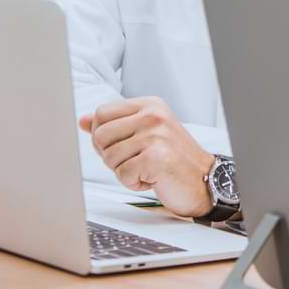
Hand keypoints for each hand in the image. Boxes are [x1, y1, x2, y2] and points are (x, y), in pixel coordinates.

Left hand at [79, 97, 214, 217]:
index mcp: (150, 105)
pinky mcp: (157, 158)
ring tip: (146, 168)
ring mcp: (157, 135)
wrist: (205, 180)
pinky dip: (134, 183)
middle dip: (111, 155)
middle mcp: (154, 115)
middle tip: (136, 160)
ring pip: (109, 157)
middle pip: (100, 135)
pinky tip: (152, 178)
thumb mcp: (145, 133)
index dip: (103, 135)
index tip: (124, 145)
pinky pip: (122, 174)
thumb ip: (115, 125)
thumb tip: (83, 120)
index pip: (101, 113)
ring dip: (123, 171)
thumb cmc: (173, 158)